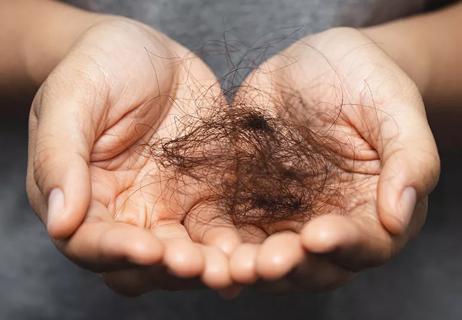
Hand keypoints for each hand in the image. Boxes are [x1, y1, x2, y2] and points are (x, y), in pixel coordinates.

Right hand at [26, 17, 240, 293]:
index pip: (91, 242)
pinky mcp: (203, 196)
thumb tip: (61, 221)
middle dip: (169, 269)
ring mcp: (167, 207)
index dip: (117, 251)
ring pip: (185, 254)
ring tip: (232, 267)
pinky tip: (250, 249)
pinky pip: (218, 229)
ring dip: (207, 266)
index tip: (148, 249)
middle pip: (142, 263)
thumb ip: (60, 156)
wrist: (148, 53)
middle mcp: (125, 213)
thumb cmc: (99, 68)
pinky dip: (233, 244)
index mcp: (83, 197)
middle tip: (197, 266)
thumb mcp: (71, 100)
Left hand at [228, 27, 439, 290]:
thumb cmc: (366, 82)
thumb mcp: (395, 110)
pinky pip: (232, 227)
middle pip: (312, 263)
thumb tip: (400, 215)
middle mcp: (328, 223)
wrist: (317, 65)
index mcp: (373, 211)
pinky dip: (217, 240)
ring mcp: (285, 215)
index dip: (344, 245)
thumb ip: (410, 160)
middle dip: (289, 265)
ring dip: (248, 264)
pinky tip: (201, 245)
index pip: (365, 243)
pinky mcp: (248, 200)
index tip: (319, 235)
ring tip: (231, 264)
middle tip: (266, 263)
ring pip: (267, 254)